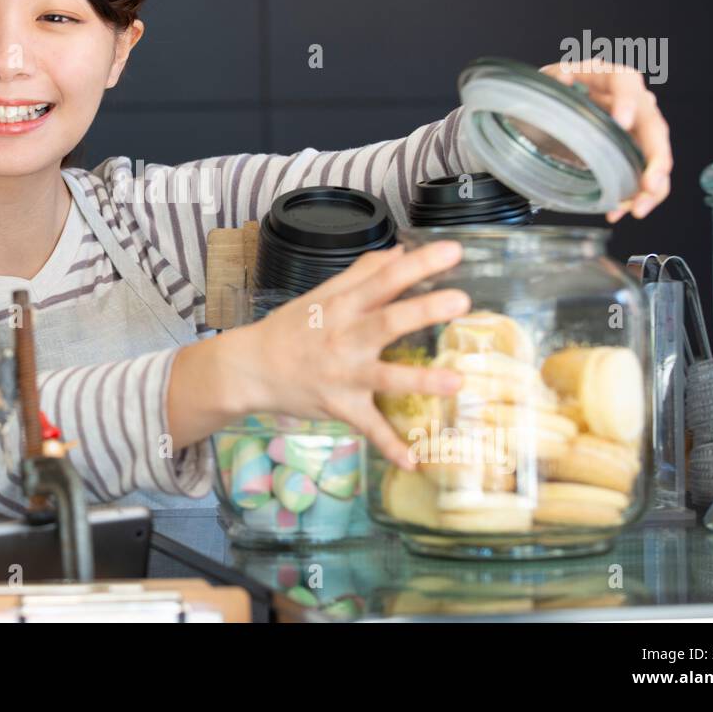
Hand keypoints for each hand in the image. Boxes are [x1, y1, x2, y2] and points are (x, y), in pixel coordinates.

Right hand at [233, 241, 470, 467]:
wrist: (251, 367)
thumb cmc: (291, 329)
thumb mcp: (322, 295)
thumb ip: (363, 274)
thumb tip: (400, 253)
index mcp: (344, 306)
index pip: (385, 279)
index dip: (419, 264)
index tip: (454, 251)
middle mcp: (346, 338)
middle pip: (387, 322)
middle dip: (423, 312)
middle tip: (461, 301)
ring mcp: (344, 375)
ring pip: (384, 377)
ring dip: (419, 380)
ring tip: (456, 381)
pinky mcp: (341, 406)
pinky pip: (368, 427)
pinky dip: (388, 445)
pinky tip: (413, 460)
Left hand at [538, 59, 672, 221]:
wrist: (536, 119)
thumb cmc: (545, 99)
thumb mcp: (543, 87)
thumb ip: (554, 81)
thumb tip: (566, 78)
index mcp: (607, 77)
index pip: (625, 82)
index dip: (627, 101)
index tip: (622, 122)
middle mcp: (629, 100)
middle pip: (652, 124)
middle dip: (655, 157)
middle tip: (649, 184)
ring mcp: (634, 128)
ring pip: (656, 154)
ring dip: (652, 185)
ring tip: (638, 209)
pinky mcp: (630, 152)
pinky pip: (643, 174)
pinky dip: (635, 196)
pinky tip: (618, 211)